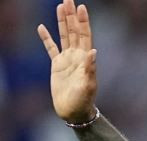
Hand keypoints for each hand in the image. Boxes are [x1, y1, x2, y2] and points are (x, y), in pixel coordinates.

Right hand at [37, 0, 96, 122]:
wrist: (74, 112)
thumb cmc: (83, 100)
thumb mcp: (88, 85)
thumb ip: (90, 68)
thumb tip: (93, 52)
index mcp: (85, 59)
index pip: (85, 35)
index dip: (83, 21)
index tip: (81, 7)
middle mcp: (77, 56)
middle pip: (74, 31)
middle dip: (72, 15)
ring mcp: (67, 60)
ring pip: (64, 36)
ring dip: (62, 21)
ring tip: (60, 6)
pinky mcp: (57, 66)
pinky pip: (51, 48)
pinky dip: (46, 38)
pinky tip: (41, 27)